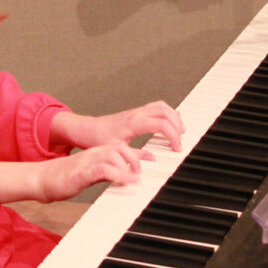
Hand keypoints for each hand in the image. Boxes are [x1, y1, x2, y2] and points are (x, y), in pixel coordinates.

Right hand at [0, 142, 148, 203]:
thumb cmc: (66, 177)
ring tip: (135, 178)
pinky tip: (125, 181)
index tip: (153, 160)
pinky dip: (118, 174)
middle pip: (120, 147)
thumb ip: (112, 171)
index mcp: (97, 153)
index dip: (139, 153)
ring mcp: (87, 161)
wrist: (40, 179)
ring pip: (113, 155)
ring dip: (127, 166)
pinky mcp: (81, 172)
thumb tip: (131, 175)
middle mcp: (94, 154)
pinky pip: (103, 169)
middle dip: (135, 157)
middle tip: (142, 172)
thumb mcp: (93, 173)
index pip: (122, 147)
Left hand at [51, 100, 184, 151]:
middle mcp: (136, 114)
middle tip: (180, 140)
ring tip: (180, 131)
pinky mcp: (135, 113)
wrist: (86, 130)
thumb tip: (151, 160)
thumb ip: (133, 156)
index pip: (161, 124)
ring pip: (162, 106)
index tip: (176, 148)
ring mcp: (136, 112)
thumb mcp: (115, 151)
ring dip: (174, 117)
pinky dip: (167, 113)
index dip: (173, 136)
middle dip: (177, 125)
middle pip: (165, 112)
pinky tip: (171, 121)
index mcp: (133, 123)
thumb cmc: (97, 139)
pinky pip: (156, 107)